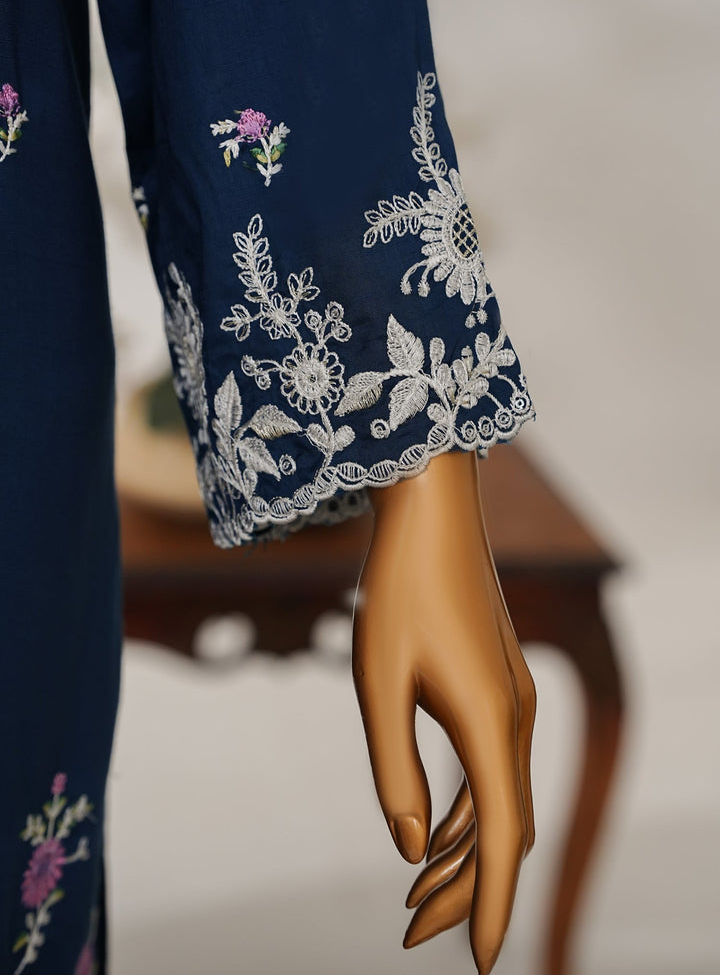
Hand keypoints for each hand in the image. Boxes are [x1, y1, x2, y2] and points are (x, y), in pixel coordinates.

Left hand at [352, 451, 535, 972]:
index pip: (504, 838)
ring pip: (502, 799)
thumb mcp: (377, 681)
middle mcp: (515, 717)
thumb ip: (394, 769)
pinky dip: (471, 809)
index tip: (486, 965)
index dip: (494, 905)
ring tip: (417, 894)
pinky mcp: (499, 684)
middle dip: (468, 888)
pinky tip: (436, 827)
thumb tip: (412, 846)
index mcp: (490, 722)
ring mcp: (512, 699)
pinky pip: (494, 766)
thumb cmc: (396, 591)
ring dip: (468, 850)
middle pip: (505, 827)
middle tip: (413, 934)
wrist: (431, 511)